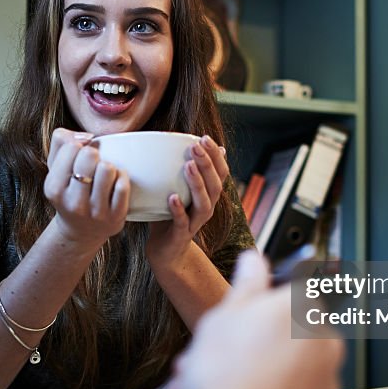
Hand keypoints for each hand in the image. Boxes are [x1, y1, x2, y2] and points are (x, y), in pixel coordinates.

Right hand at [44, 128, 128, 247]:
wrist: (80, 231)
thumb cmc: (69, 190)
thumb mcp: (55, 168)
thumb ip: (61, 141)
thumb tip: (87, 136)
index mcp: (54, 189)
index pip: (70, 147)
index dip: (78, 144)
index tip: (78, 155)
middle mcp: (73, 203)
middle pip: (89, 155)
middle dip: (94, 154)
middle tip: (92, 164)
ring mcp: (96, 212)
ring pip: (107, 168)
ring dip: (109, 166)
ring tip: (104, 175)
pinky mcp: (116, 216)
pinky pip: (123, 185)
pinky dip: (122, 177)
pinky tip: (115, 183)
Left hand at [146, 135, 227, 265]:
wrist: (166, 250)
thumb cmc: (171, 215)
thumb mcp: (179, 189)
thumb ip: (186, 170)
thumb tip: (191, 144)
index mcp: (209, 196)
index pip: (221, 173)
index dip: (216, 156)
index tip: (205, 138)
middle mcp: (207, 208)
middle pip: (215, 186)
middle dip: (207, 165)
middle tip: (195, 147)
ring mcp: (195, 223)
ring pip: (204, 203)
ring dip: (197, 184)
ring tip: (187, 166)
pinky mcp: (181, 235)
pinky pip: (182, 222)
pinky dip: (178, 209)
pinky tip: (172, 197)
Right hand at [164, 251, 342, 388]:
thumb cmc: (230, 373)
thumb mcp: (226, 312)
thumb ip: (247, 284)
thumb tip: (253, 260)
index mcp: (306, 309)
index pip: (286, 294)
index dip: (250, 308)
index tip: (235, 317)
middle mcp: (325, 345)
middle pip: (278, 337)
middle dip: (238, 346)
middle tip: (204, 356)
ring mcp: (324, 386)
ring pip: (276, 372)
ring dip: (241, 376)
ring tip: (199, 388)